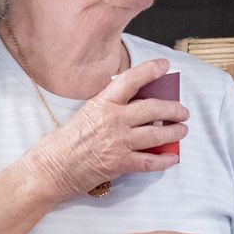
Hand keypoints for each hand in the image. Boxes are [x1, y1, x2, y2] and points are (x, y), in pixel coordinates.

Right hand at [27, 58, 188, 204]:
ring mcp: (118, 142)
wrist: (51, 168)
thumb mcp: (85, 113)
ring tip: (182, 130)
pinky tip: (173, 157)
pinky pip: (150, 162)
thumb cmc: (64, 141)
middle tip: (182, 111)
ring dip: (174, 132)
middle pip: (152, 108)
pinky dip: (165, 159)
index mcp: (102, 103)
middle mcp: (113, 120)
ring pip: (156, 134)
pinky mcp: (120, 164)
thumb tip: (134, 102)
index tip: (164, 65)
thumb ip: (108, 106)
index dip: (150, 70)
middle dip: (173, 108)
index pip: (129, 80)